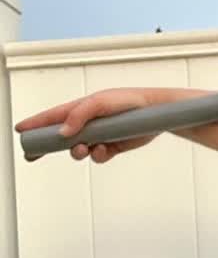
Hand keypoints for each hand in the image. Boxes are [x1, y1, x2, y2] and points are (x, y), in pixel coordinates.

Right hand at [14, 87, 163, 163]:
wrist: (155, 115)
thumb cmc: (129, 102)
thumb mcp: (99, 103)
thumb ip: (79, 116)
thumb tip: (63, 132)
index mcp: (81, 108)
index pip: (53, 116)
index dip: (36, 123)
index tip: (21, 129)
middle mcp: (88, 122)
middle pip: (61, 136)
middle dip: (48, 146)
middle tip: (34, 154)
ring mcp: (100, 135)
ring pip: (79, 149)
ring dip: (78, 152)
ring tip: (84, 149)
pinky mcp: (113, 146)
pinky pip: (98, 156)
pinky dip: (98, 155)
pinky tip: (104, 149)